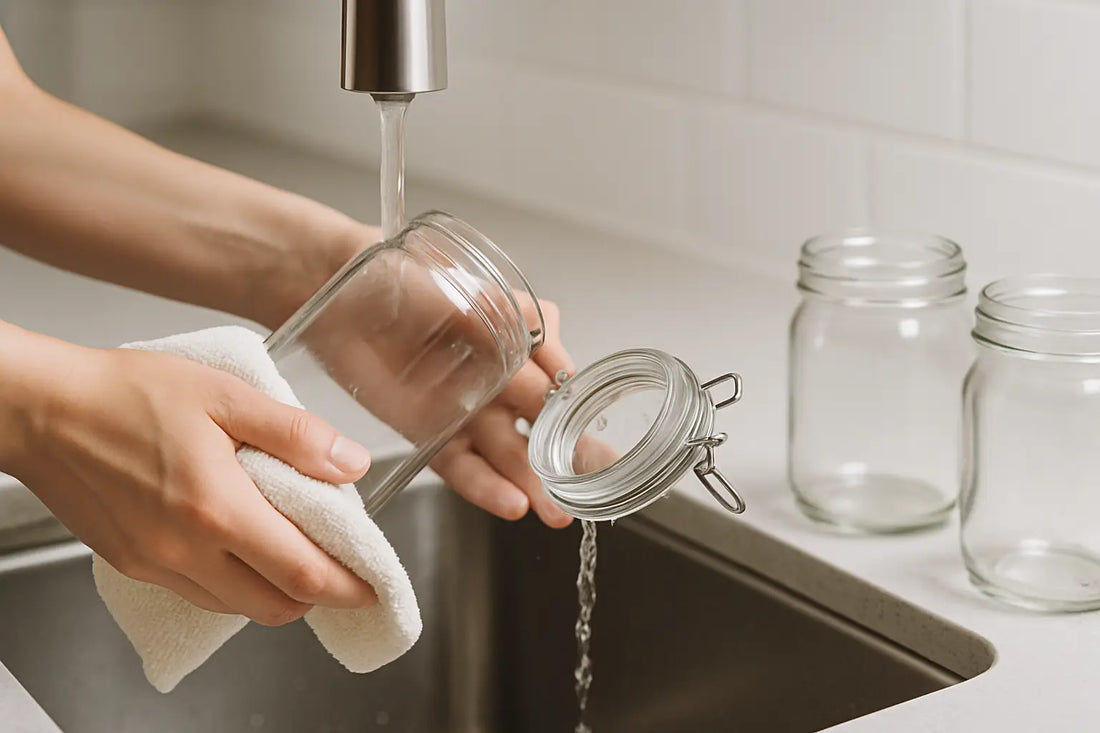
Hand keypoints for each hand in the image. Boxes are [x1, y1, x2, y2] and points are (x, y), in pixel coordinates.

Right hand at [1, 330, 377, 625]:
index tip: (373, 586)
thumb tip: (351, 464)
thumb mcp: (225, 395)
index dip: (347, 586)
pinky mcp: (133, 565)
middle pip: (273, 605)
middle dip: (316, 596)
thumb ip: (295, 434)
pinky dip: (233, 584)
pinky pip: (198, 593)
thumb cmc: (127, 394)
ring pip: (235, 605)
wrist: (43, 409)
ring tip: (293, 553)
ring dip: (274, 592)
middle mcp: (185, 550)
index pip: (302, 573)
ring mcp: (156, 564)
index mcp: (217, 508)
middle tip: (340, 569)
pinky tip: (241, 547)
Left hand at [269, 224, 576, 527]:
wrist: (335, 282)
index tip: (597, 439)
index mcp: (518, 338)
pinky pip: (460, 464)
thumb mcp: (470, 291)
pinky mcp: (427, 431)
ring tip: (552, 511)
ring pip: (504, 451)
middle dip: (563, 460)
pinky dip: (484, 486)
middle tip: (585, 492)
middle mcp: (497, 377)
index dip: (577, 412)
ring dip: (528, 482)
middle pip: (538, 425)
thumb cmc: (404, 272)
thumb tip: (555, 368)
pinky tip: (509, 502)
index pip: (559, 382)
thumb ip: (513, 327)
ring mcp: (464, 407)